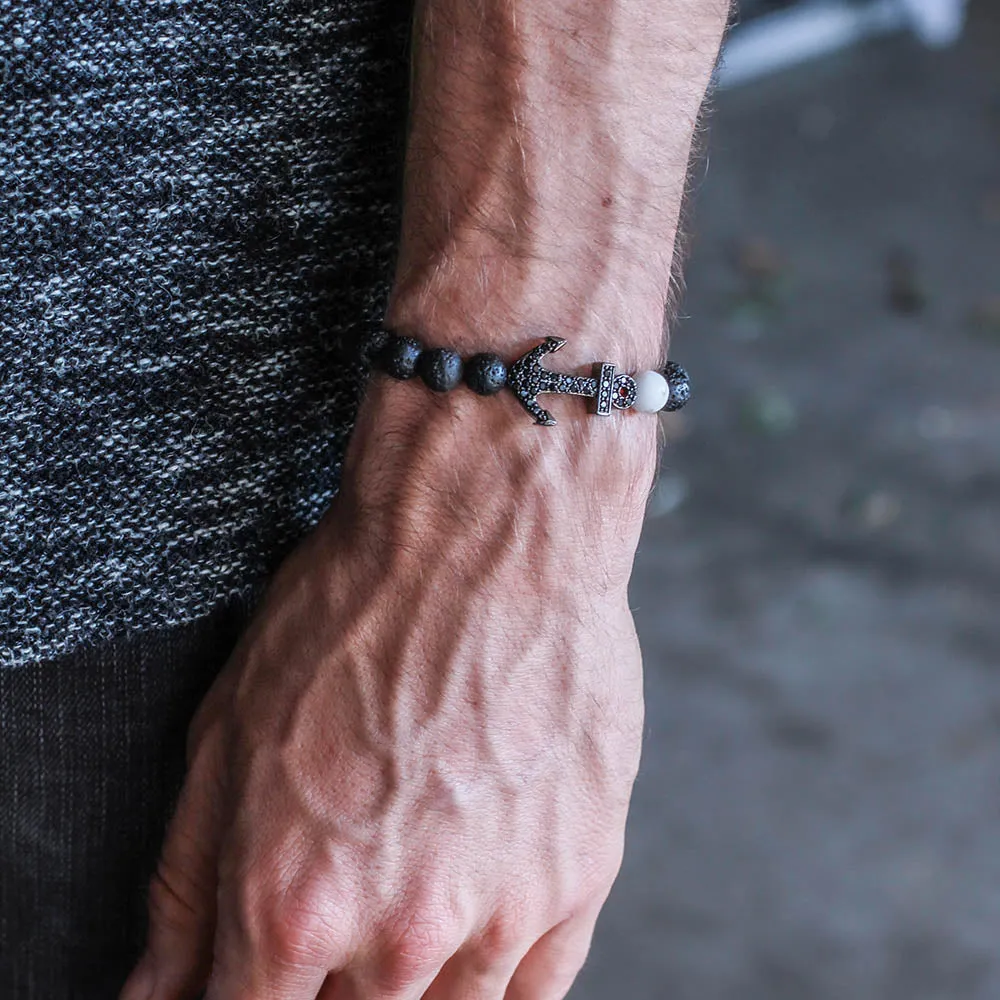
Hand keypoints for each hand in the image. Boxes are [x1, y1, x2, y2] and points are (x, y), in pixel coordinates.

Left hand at [122, 379, 655, 999]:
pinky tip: (474, 925)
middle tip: (339, 914)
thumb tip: (157, 989)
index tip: (257, 977)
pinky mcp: (580, 873)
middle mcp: (401, 930)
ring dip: (410, 990)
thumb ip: (187, 884)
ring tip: (404, 912)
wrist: (487, 537)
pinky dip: (493, 977)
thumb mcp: (229, 731)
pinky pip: (537, 989)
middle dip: (326, 991)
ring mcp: (502, 910)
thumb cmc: (359, 610)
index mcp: (295, 902)